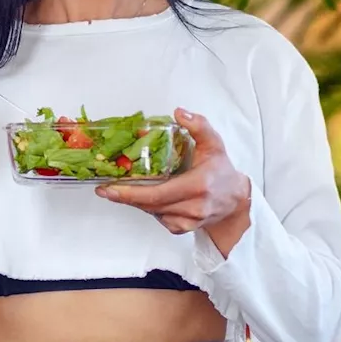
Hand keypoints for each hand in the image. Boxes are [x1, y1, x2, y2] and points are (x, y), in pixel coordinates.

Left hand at [96, 108, 249, 237]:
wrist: (235, 200)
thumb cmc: (222, 171)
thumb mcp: (214, 144)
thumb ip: (199, 126)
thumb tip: (180, 113)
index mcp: (198, 186)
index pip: (158, 194)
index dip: (130, 193)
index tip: (110, 189)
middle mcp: (193, 207)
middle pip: (151, 205)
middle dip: (125, 197)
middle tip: (105, 190)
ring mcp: (188, 221)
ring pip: (153, 212)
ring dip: (136, 201)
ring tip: (120, 190)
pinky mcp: (184, 228)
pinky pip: (159, 218)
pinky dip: (150, 208)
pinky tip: (146, 198)